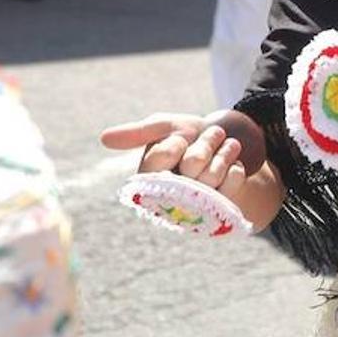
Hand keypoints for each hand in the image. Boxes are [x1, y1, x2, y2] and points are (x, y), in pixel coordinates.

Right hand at [100, 113, 246, 197]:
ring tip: (220, 149)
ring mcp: (196, 206)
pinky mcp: (220, 209)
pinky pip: (233, 179)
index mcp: (148, 178)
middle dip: (205, 143)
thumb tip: (103, 138)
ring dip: (222, 152)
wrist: (224, 144)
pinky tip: (230, 164)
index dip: (176, 143)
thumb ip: (138, 133)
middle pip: (193, 163)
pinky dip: (234, 164)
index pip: (162, 157)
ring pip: (214, 172)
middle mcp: (169, 197)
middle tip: (207, 140)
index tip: (180, 139)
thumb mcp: (164, 127)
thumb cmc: (187, 137)